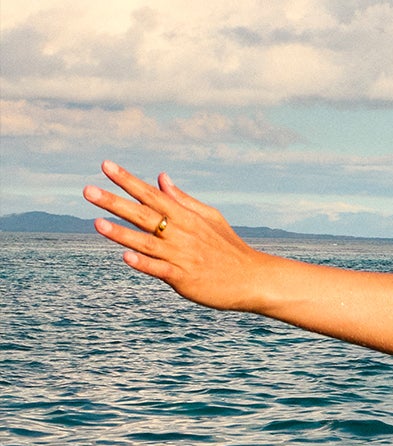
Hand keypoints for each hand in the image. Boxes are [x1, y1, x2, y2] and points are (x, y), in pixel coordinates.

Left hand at [83, 162, 266, 308]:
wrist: (252, 279)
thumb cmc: (230, 248)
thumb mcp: (210, 217)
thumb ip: (183, 199)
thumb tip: (161, 178)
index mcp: (185, 217)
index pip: (151, 194)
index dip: (128, 180)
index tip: (106, 166)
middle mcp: (180, 234)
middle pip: (142, 215)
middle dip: (114, 202)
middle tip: (87, 190)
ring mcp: (181, 256)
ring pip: (146, 242)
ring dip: (121, 233)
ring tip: (97, 223)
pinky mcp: (184, 279)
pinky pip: (160, 270)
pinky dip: (144, 264)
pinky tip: (126, 258)